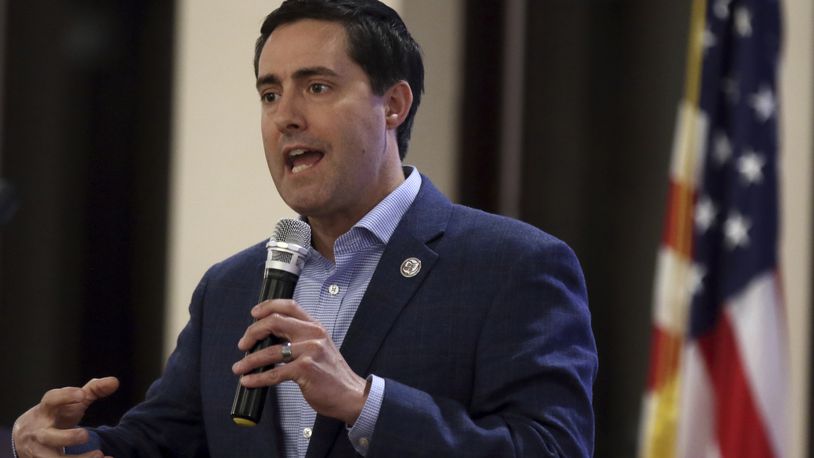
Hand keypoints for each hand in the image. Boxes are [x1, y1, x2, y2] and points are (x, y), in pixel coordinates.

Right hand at [12, 377, 118, 457]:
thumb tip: (115, 382)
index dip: (65, 396)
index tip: (82, 395)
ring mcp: (40, 449)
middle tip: (85, 435)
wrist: (26, 437)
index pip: (51, 400)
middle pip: (48, 436)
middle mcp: (40, 431)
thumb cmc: (56, 414)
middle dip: (66, 437)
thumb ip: (93, 390)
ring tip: (99, 454)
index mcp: (46, 410)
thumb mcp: (70, 402)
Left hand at [232, 299, 368, 424]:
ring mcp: (310, 351)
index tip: (254, 313)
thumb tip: (269, 338)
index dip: (268, 306)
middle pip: (274, 322)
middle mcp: (313, 334)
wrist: (350, 394)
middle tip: (243, 344)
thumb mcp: (320, 348)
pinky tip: (248, 380)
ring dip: (249, 360)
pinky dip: (257, 377)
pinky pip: (274, 373)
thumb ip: (300, 339)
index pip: (289, 306)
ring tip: (239, 367)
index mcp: (315, 327)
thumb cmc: (332, 374)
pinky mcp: (306, 369)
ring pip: (270, 350)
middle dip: (252, 332)